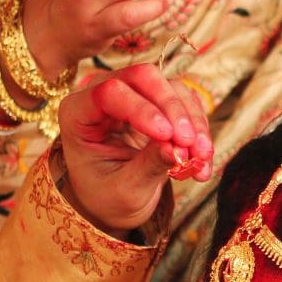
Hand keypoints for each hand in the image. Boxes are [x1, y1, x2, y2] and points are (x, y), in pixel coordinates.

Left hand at [57, 62, 212, 231]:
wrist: (114, 203)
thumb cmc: (107, 197)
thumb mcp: (125, 190)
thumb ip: (147, 167)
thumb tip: (176, 149)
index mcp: (79, 113)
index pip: (110, 92)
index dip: (143, 110)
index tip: (168, 136)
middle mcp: (105, 94)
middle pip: (145, 78)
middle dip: (174, 110)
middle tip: (190, 145)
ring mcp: (135, 96)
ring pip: (172, 88)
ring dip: (193, 123)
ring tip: (201, 160)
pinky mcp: (159, 105)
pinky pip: (187, 104)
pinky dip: (200, 130)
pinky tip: (202, 161)